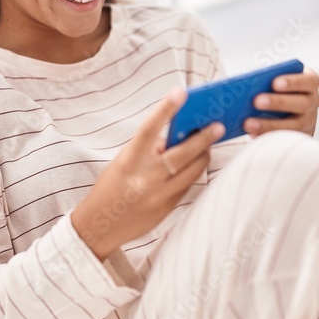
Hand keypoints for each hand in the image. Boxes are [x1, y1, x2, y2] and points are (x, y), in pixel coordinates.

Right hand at [71, 87, 224, 260]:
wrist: (100, 225)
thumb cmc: (112, 186)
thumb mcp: (124, 162)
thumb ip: (148, 149)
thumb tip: (177, 135)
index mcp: (129, 160)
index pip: (149, 129)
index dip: (165, 109)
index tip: (181, 92)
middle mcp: (145, 177)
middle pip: (182, 153)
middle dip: (203, 138)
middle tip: (218, 126)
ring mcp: (158, 194)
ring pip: (192, 171)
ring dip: (203, 155)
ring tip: (209, 144)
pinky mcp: (167, 208)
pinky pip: (187, 185)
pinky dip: (194, 172)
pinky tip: (198, 163)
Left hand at [243, 68, 318, 136]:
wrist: (291, 109)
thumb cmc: (281, 88)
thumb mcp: (281, 80)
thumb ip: (270, 79)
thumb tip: (249, 83)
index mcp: (310, 83)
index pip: (309, 81)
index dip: (293, 82)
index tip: (274, 83)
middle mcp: (312, 102)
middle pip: (301, 104)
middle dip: (278, 102)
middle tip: (256, 101)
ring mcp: (307, 121)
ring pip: (293, 125)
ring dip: (269, 124)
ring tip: (249, 123)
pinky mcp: (298, 135)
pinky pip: (284, 138)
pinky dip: (267, 135)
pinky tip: (251, 133)